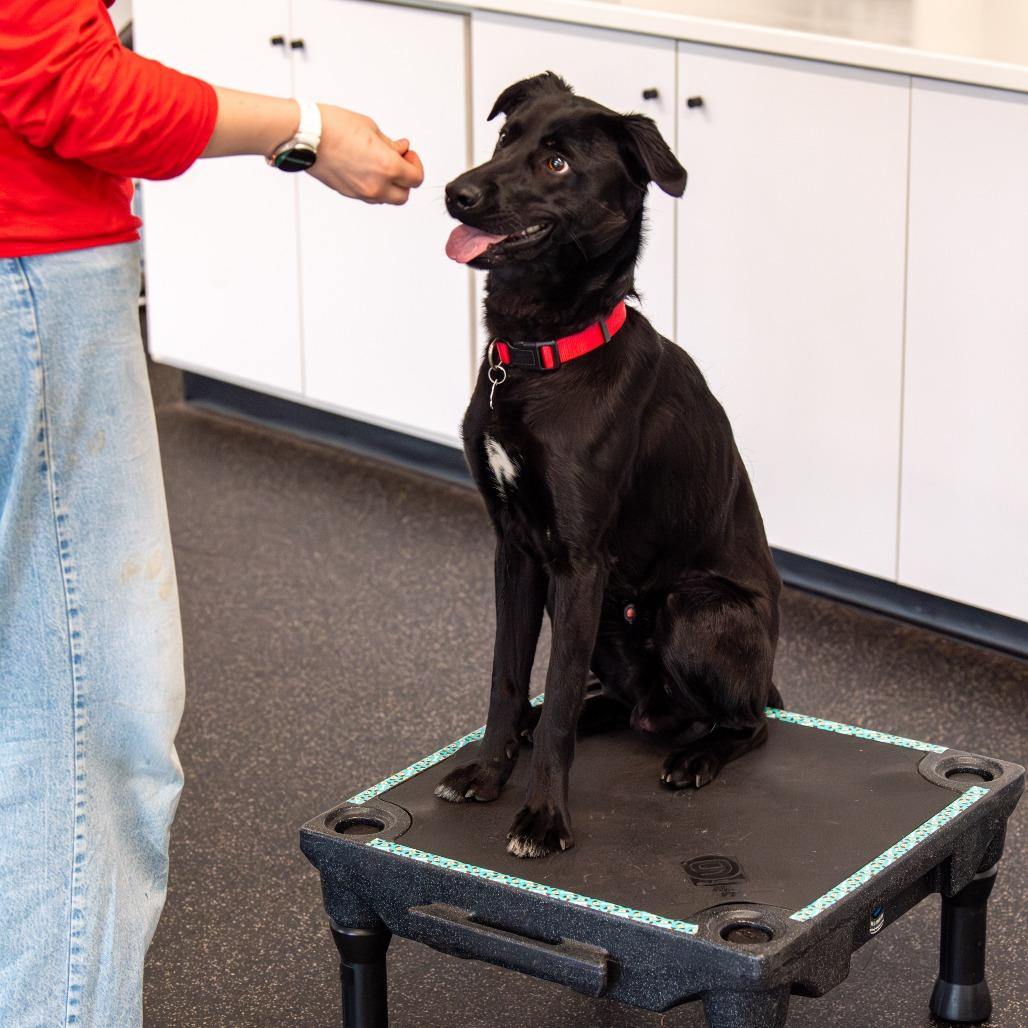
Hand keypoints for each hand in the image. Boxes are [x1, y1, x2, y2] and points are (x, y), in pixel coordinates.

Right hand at [307, 106, 423, 204]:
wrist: (305, 136)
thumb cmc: (333, 127)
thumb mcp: (371, 128)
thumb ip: (391, 144)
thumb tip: (402, 149)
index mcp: (387, 167)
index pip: (416, 178)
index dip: (415, 165)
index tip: (408, 154)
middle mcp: (376, 186)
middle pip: (404, 196)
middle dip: (405, 180)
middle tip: (399, 162)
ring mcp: (361, 193)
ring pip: (386, 199)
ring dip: (390, 186)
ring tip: (381, 164)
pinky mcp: (348, 193)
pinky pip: (369, 196)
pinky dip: (375, 186)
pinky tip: (368, 169)